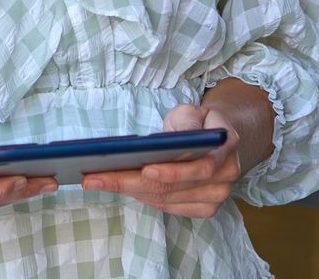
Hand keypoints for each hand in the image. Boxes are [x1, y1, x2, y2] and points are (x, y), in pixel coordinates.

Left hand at [80, 104, 242, 217]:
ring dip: (130, 191)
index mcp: (225, 149)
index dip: (170, 171)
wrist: (217, 139)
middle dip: (129, 182)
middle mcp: (225, 177)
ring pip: (167, 199)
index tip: (143, 169)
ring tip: (97, 181)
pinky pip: (169, 207)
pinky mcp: (204, 207)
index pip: (199, 167)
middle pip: (172, 187)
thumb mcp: (193, 110)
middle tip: (94, 178)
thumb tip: (172, 138)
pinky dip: (143, 198)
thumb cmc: (198, 122)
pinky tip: (120, 188)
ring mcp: (216, 195)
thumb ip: (186, 121)